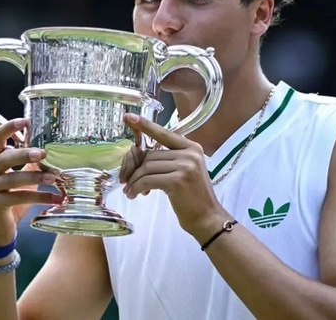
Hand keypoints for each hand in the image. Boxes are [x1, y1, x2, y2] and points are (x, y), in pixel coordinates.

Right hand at [0, 118, 62, 246]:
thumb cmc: (10, 202)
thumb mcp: (19, 180)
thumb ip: (28, 165)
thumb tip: (50, 149)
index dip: (9, 128)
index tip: (26, 121)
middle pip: (5, 157)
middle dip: (25, 153)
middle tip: (44, 153)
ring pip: (13, 178)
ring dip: (36, 177)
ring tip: (55, 177)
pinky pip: (19, 197)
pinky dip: (39, 197)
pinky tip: (55, 198)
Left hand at [119, 114, 230, 238]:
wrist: (207, 218)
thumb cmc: (192, 197)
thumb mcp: (184, 172)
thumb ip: (167, 160)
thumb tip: (139, 157)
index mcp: (192, 147)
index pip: (164, 133)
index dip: (145, 125)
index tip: (129, 117)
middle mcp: (190, 153)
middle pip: (150, 154)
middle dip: (135, 169)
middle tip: (128, 182)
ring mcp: (185, 165)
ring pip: (147, 167)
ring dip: (135, 180)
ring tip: (132, 191)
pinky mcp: (178, 179)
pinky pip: (148, 179)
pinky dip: (137, 187)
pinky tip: (135, 195)